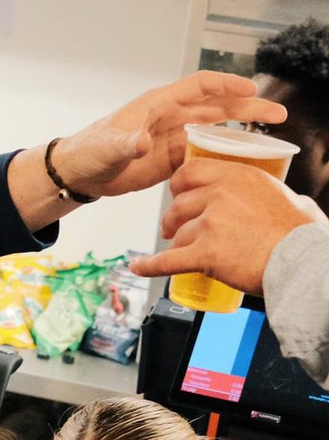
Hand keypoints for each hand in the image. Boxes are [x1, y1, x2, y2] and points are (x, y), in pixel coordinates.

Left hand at [51, 71, 286, 198]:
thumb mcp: (107, 147)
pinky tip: (241, 166)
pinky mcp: (170, 161)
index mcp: (158, 105)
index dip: (226, 86)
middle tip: (277, 114)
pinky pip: (202, 156)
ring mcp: (172, 139)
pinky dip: (221, 158)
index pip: (200, 87)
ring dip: (240, 134)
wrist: (79, 173)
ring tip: (270, 138)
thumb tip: (141, 143)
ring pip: (214, 132)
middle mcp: (170, 118)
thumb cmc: (89, 152)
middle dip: (247, 109)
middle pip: (216, 108)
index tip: (251, 90)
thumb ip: (125, 144)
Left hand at [129, 158, 325, 294]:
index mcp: (237, 176)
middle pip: (179, 204)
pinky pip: (167, 260)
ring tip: (178, 252)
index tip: (178, 195)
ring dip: (175, 244)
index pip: (191, 171)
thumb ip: (258, 191)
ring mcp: (211, 224)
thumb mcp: (278, 194)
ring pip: (178, 233)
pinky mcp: (205, 254)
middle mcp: (221, 195)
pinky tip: (138, 267)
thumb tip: (265, 196)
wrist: (300, 259)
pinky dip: (150, 266)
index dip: (179, 185)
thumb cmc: (296, 231)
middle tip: (173, 228)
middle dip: (173, 218)